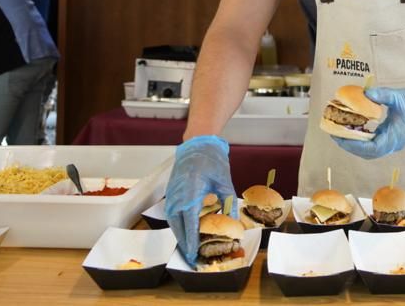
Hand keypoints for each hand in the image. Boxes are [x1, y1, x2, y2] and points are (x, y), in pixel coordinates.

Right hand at [165, 135, 235, 265]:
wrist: (197, 144)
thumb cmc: (212, 161)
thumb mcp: (225, 182)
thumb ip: (229, 204)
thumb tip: (234, 223)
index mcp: (191, 194)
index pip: (189, 225)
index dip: (192, 242)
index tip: (194, 256)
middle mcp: (177, 197)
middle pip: (178, 228)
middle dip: (185, 245)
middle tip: (193, 259)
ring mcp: (172, 195)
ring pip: (173, 223)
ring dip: (180, 237)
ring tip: (190, 250)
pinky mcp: (171, 194)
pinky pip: (172, 216)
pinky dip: (178, 226)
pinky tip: (187, 233)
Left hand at [333, 78, 404, 158]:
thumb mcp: (398, 96)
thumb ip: (382, 95)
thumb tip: (365, 93)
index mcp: (396, 136)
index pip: (373, 148)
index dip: (355, 145)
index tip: (341, 137)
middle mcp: (393, 143)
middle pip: (368, 153)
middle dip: (350, 146)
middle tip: (334, 135)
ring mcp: (392, 142)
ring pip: (370, 150)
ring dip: (355, 144)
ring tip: (340, 133)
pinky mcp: (391, 138)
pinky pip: (373, 144)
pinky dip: (361, 139)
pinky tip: (353, 128)